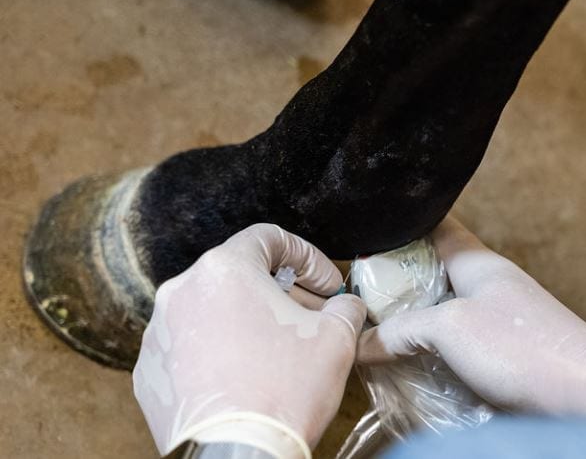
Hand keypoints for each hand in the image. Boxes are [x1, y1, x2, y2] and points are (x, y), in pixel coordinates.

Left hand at [133, 224, 365, 456]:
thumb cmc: (284, 393)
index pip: (270, 238)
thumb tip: (345, 307)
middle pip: (240, 275)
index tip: (326, 285)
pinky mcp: (150, 370)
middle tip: (311, 318)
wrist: (236, 456)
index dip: (307, 257)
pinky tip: (244, 376)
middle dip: (281, 293)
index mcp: (225, 269)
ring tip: (278, 351)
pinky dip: (218, 352)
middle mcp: (183, 290)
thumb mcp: (336, 339)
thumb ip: (344, 308)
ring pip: (213, 310)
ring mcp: (159, 332)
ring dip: (248, 321)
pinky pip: (190, 347)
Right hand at [357, 218, 585, 431]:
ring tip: (377, 330)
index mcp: (478, 263)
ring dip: (414, 319)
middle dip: (399, 280)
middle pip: (435, 271)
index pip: (438, 226)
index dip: (404, 224)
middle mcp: (488, 285)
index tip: (370, 230)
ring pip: (444, 309)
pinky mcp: (504, 353)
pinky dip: (433, 348)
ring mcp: (498, 318)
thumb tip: (362, 341)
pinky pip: (458, 342)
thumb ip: (402, 329)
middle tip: (361, 293)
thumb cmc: (523, 348)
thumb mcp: (450, 330)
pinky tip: (413, 362)